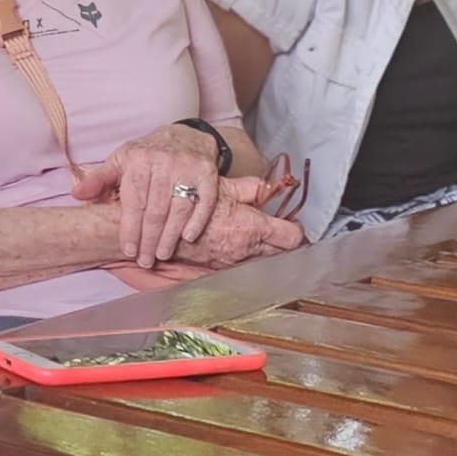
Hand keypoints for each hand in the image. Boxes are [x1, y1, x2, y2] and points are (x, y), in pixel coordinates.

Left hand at [73, 124, 223, 266]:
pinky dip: (196, 221)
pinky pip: (204, 201)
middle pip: (156, 209)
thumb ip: (99, 179)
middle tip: (145, 260)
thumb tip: (77, 194)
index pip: (134, 200)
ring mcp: (188, 168)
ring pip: (179, 208)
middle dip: (149, 239)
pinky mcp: (208, 174)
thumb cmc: (147, 154)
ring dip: (170, 236)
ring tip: (161, 254)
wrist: (184, 136)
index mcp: (138, 160)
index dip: (130, 228)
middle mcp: (164, 162)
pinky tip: (188, 238)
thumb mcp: (121, 161)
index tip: (128, 250)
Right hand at [176, 183, 305, 266]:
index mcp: (253, 227)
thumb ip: (250, 188)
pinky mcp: (220, 269)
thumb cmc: (187, 204)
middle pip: (281, 252)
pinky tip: (236, 245)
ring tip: (255, 235)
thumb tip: (270, 186)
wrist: (160, 228)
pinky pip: (240, 265)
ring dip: (263, 250)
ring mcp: (233, 262)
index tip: (293, 223)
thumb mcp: (221, 186)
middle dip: (283, 241)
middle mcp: (246, 249)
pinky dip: (244, 257)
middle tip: (279, 228)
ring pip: (261, 260)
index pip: (291, 236)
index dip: (296, 229)